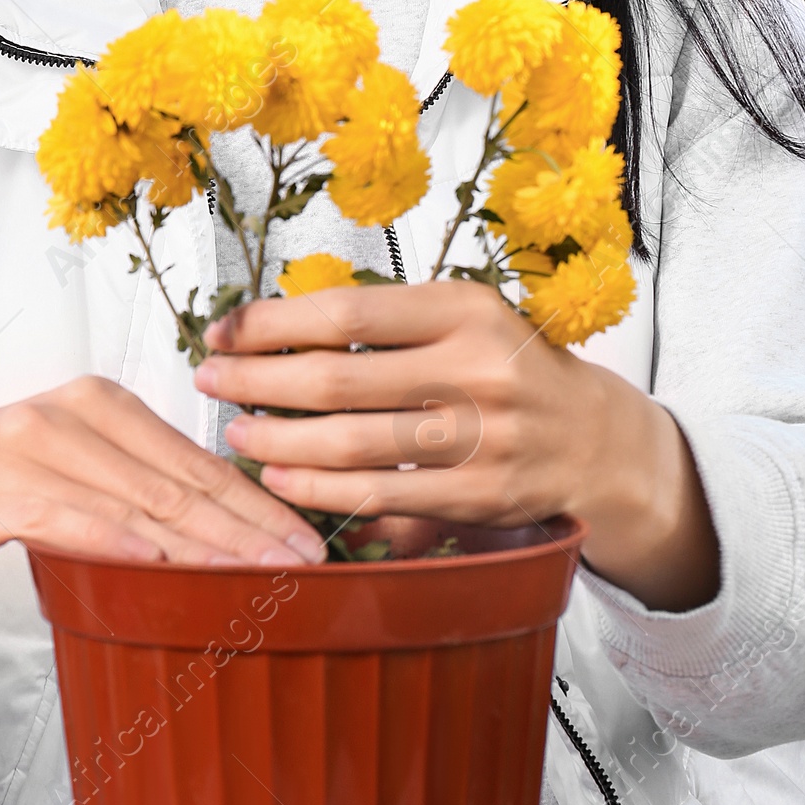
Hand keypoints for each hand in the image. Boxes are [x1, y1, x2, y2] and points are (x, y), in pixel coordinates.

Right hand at [0, 374, 327, 651]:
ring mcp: (24, 449)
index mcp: (102, 403)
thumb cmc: (4, 489)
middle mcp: (67, 414)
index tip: (310, 544)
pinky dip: (109, 541)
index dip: (257, 505)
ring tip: (252, 578)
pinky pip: (60, 518)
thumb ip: (144, 489)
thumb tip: (240, 535)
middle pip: (174, 483)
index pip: (196, 461)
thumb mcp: (81, 475)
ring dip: (197, 546)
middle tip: (302, 568)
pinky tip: (153, 565)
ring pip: (129, 503)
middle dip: (246, 530)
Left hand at [194, 282, 719, 613]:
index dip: (271, 323)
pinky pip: (379, 496)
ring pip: (351, 443)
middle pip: (337, 379)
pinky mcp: (478, 496)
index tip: (223, 330)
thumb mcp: (462, 319)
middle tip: (208, 379)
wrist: (596, 440)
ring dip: (277, 441)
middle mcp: (478, 368)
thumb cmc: (508, 368)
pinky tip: (280, 479)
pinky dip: (319, 489)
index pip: (345, 312)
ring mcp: (481, 437)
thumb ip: (384, 324)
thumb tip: (271, 332)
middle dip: (256, 381)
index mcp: (466, 308)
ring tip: (235, 432)